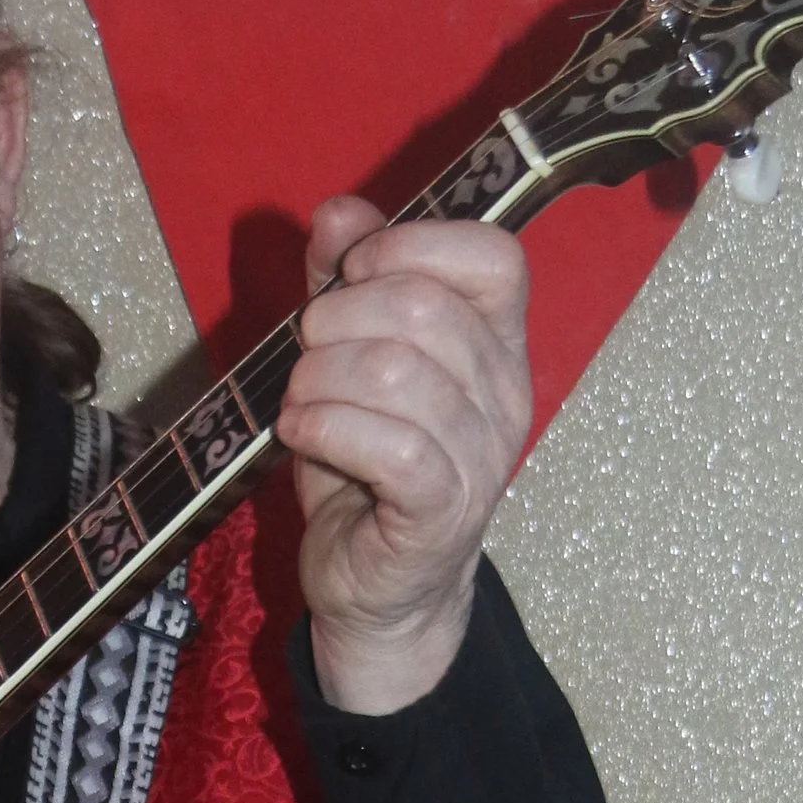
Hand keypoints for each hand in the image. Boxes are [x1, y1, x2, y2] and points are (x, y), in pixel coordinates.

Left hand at [278, 202, 532, 713]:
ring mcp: (481, 456)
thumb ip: (345, 281)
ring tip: (300, 401)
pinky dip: (325, 427)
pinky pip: (391, 445)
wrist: (381, 590)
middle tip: (306, 351)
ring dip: (319, 377)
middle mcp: (503, 394)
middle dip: (337, 316)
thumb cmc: (367, 468)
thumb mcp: (348, 359)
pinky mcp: (442, 511)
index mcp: (495, 343)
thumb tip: (339, 212)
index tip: (353, 273)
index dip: (412, 245)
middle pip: (424, 307)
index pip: (494, 256)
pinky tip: (299, 433)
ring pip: (396, 372)